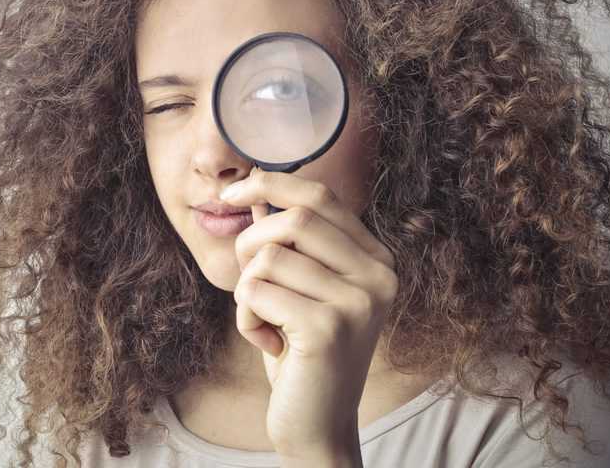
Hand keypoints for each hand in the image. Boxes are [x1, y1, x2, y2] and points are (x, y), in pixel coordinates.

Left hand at [223, 167, 398, 457]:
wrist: (317, 424)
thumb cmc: (302, 352)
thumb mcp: (298, 288)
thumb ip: (285, 240)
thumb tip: (255, 184)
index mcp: (377, 259)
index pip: (320, 197)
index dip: (270, 185)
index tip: (232, 195)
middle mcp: (378, 275)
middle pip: (293, 220)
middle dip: (250, 246)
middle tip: (248, 283)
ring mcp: (358, 302)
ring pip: (267, 257)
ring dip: (246, 291)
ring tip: (265, 323)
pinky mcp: (328, 328)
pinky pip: (256, 292)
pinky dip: (246, 318)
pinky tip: (268, 344)